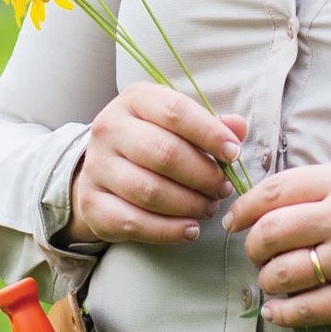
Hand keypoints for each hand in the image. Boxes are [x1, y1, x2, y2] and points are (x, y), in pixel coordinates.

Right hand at [60, 85, 248, 246]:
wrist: (101, 169)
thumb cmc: (150, 142)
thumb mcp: (176, 124)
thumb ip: (209, 124)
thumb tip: (238, 128)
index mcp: (134, 100)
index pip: (175, 112)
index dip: (209, 133)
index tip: (234, 153)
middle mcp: (109, 129)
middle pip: (164, 153)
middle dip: (203, 175)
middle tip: (223, 188)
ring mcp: (96, 167)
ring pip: (150, 191)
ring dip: (189, 204)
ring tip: (208, 207)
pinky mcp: (92, 203)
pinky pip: (134, 222)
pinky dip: (168, 230)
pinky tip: (190, 229)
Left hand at [221, 160, 330, 327]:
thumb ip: (318, 188)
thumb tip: (263, 204)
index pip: (273, 192)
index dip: (244, 209)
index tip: (234, 222)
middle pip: (270, 233)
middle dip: (252, 248)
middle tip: (255, 255)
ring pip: (283, 273)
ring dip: (267, 281)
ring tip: (272, 281)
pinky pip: (306, 310)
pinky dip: (283, 313)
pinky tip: (278, 310)